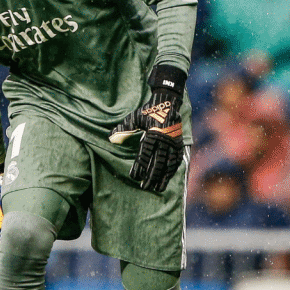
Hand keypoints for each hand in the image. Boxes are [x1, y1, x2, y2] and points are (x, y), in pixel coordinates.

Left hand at [109, 65, 186, 191]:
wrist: (167, 101)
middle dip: (151, 176)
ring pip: (168, 164)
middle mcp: (164, 140)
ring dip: (163, 177)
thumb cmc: (148, 111)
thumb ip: (123, 129)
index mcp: (152, 134)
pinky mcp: (178, 143)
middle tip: (144, 187)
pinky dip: (172, 171)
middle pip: (157, 162)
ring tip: (157, 188)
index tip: (134, 176)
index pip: (145, 154)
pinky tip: (167, 179)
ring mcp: (172, 142)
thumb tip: (111, 139)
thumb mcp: (134, 117)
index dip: (139, 166)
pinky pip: (176, 160)